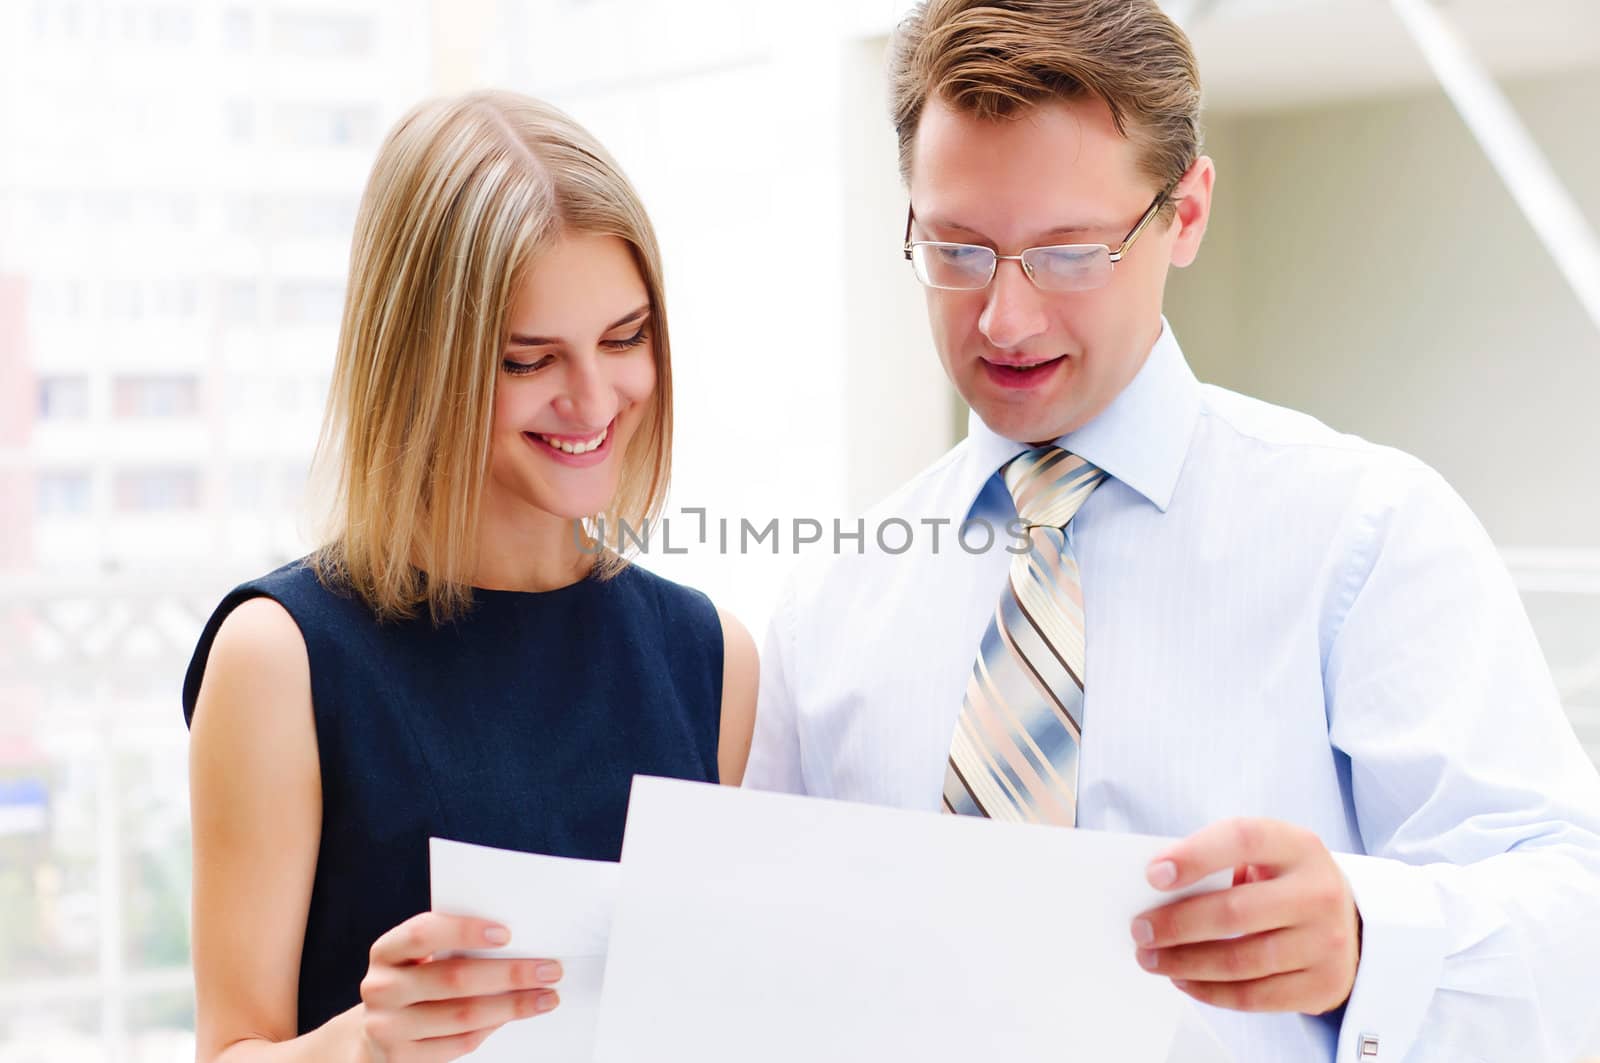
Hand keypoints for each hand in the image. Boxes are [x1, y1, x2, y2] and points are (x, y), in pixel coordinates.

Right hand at [358, 912, 561, 1061]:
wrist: (377, 1030)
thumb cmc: (413, 983)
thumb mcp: (419, 958)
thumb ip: (451, 946)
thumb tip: (516, 944)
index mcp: (386, 952)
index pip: (423, 933)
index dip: (464, 931)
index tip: (507, 934)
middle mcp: (381, 988)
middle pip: (453, 978)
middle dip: (509, 974)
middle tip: (549, 970)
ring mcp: (387, 1027)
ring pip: (462, 1015)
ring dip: (512, 1006)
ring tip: (544, 997)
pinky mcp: (401, 1059)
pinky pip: (459, 1043)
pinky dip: (491, 1028)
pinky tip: (511, 1017)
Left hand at [1130, 817, 1360, 1014]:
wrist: (1346, 923)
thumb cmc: (1283, 882)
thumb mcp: (1265, 855)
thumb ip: (1219, 861)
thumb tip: (1156, 888)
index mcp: (1298, 846)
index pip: (1243, 839)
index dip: (1195, 856)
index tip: (1153, 875)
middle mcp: (1318, 892)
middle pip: (1235, 912)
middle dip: (1177, 924)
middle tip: (1140, 930)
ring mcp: (1327, 942)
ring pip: (1240, 961)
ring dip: (1185, 962)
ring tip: (1151, 958)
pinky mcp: (1323, 985)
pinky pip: (1255, 996)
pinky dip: (1210, 991)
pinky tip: (1183, 980)